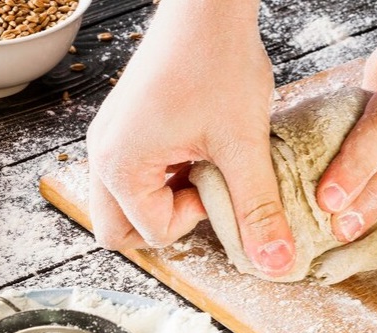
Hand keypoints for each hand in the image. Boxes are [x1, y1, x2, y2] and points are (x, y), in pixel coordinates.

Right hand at [86, 0, 295, 275]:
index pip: (151, 233)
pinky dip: (165, 176)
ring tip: (203, 167)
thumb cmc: (217, 60)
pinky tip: (198, 149)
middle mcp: (102, 154)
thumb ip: (257, 209)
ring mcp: (110, 137)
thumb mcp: (243, 144)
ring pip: (125, 203)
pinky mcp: (125, 125)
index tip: (222, 181)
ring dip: (166, 200)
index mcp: (119, 164)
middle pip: (119, 230)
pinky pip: (135, 173)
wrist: (208, 3)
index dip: (195, 219)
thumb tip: (275, 263)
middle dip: (166, 224)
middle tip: (204, 193)